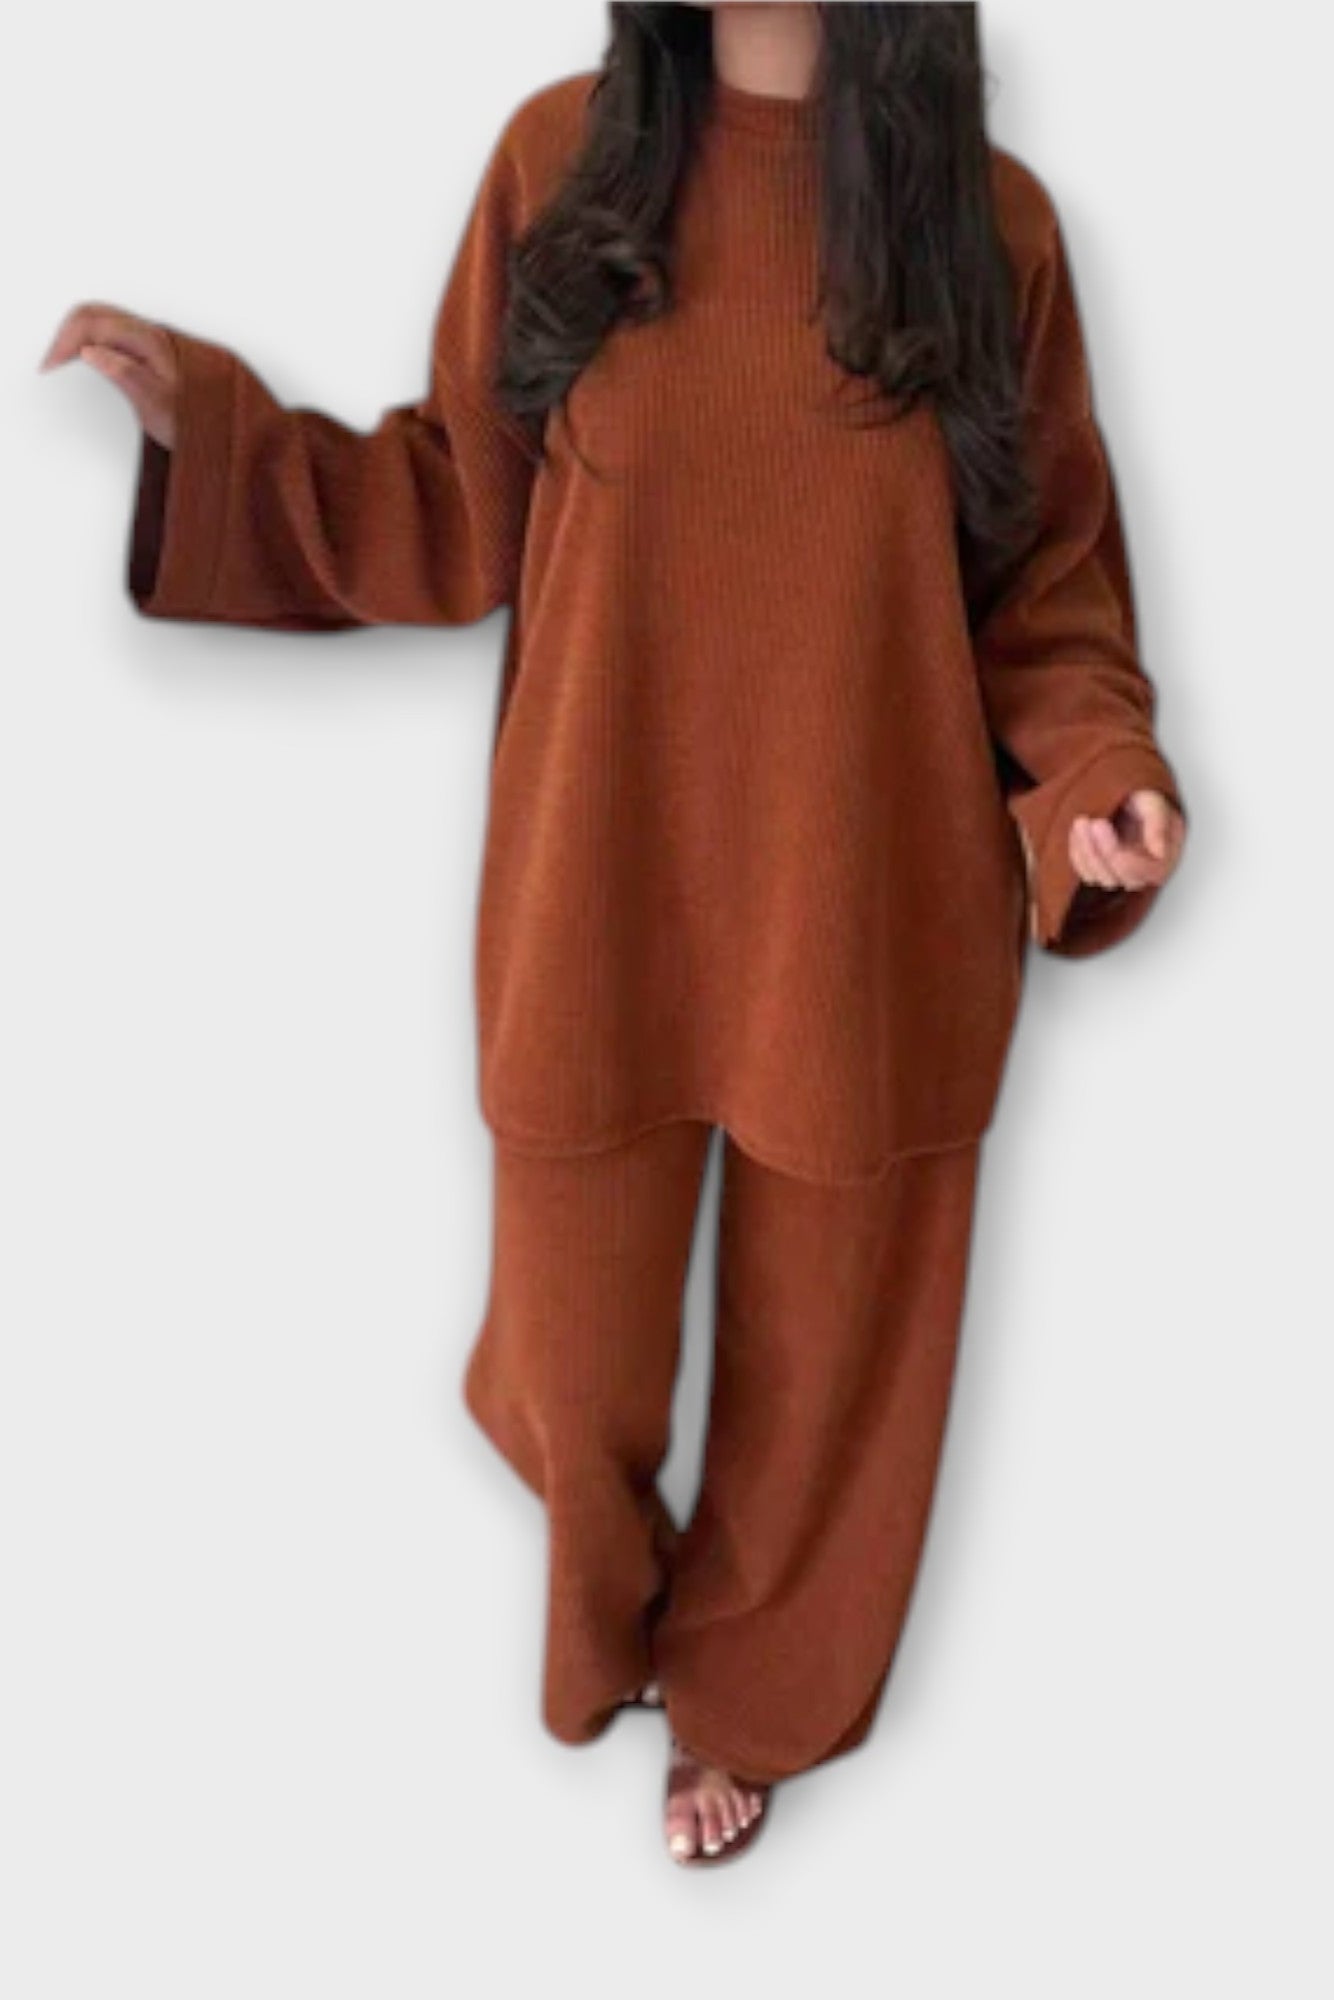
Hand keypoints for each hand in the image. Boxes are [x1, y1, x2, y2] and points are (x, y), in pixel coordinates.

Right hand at [38, 301, 179, 449]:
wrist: (217, 427)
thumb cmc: (190, 420)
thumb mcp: (157, 405)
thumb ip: (125, 375)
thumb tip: (92, 353)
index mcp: (150, 341)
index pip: (94, 323)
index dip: (64, 342)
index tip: (50, 367)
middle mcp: (148, 332)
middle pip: (92, 313)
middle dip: (63, 334)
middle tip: (49, 365)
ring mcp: (145, 337)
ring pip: (97, 317)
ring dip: (72, 333)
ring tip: (57, 361)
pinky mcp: (142, 347)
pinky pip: (106, 329)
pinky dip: (84, 338)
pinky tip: (78, 358)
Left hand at [1069, 788, 1184, 895]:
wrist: (1130, 798)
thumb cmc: (1145, 800)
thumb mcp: (1154, 802)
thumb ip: (1157, 823)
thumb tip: (1159, 852)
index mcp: (1161, 861)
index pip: (1137, 870)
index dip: (1115, 851)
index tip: (1100, 824)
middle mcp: (1141, 875)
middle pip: (1114, 878)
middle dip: (1095, 850)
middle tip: (1086, 820)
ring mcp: (1119, 875)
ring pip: (1095, 877)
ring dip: (1083, 850)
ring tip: (1081, 821)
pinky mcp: (1101, 871)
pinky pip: (1084, 871)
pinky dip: (1076, 852)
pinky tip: (1077, 831)